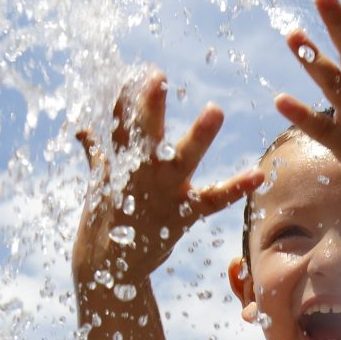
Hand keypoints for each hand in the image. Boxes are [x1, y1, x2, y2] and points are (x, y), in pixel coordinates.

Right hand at [73, 71, 261, 279]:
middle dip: (149, 106)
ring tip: (215, 109)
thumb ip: (97, 153)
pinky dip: (235, 187)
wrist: (107, 268)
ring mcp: (161, 193)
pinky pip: (212, 200)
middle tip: (156, 77)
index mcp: (119, 162)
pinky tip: (258, 174)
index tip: (138, 70)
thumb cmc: (104, 220)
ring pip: (180, 159)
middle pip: (143, 133)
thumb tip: (82, 130)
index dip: (126, 96)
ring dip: (197, 135)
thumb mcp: (99, 182)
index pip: (119, 122)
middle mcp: (139, 173)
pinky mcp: (181, 215)